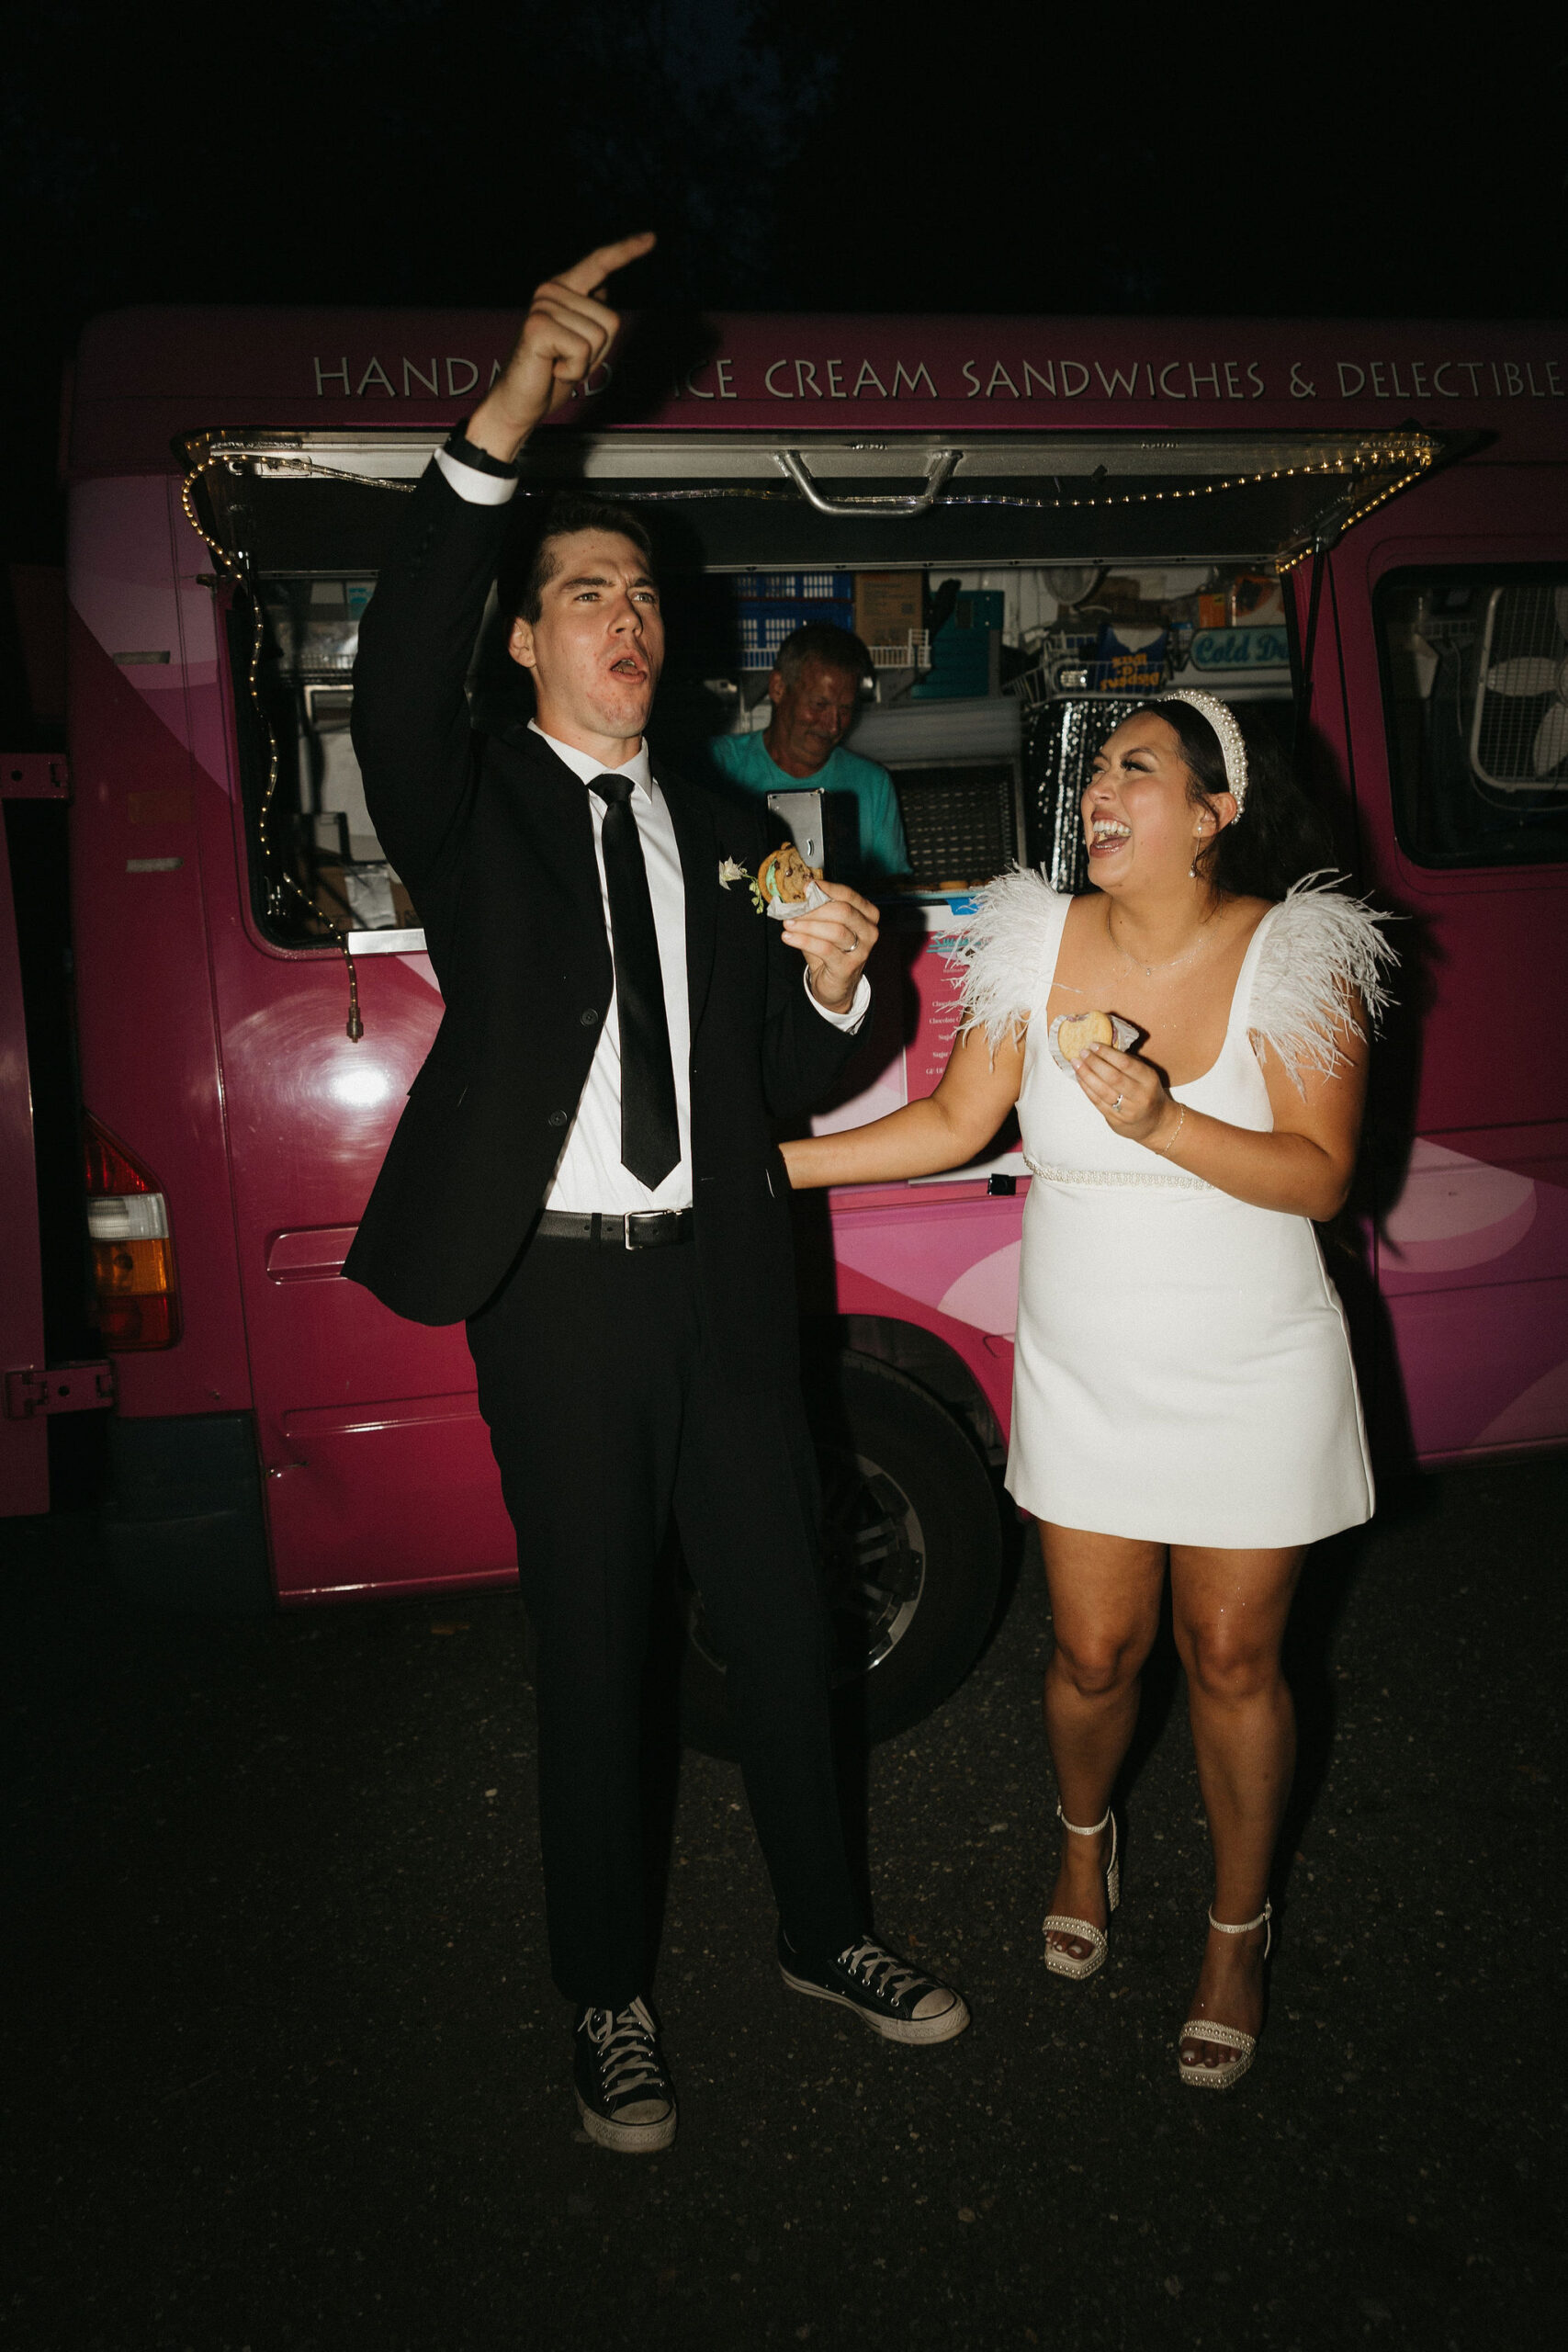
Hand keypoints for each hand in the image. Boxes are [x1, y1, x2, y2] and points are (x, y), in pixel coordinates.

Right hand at [464, 231, 655, 462]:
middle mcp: (551, 290)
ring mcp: (543, 306)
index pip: (599, 262)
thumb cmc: (552, 374)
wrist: (520, 403)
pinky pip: (582, 350)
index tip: (652, 237)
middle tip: (567, 360)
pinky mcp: (539, 327)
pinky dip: (573, 371)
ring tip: (558, 364)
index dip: (626, 250)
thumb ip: (590, 313)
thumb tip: (604, 286)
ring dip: (585, 363)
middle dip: (599, 352)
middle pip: (611, 319)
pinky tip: (553, 369)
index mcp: (563, 289)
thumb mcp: (580, 341)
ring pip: (599, 336)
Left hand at [780, 880, 878, 1013]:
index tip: (805, 887)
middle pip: (843, 911)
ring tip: (787, 923)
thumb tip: (798, 894)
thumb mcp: (825, 926)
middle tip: (793, 908)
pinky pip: (825, 949)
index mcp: (867, 914)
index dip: (826, 889)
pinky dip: (803, 941)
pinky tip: (788, 937)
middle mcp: (869, 931)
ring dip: (807, 925)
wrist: (834, 985)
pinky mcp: (849, 966)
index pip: (848, 895)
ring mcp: (862, 950)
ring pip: (834, 931)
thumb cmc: (829, 950)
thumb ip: (817, 909)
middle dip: (815, 908)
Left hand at [1075, 1043, 1173, 1145]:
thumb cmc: (1147, 1092)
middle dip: (1094, 1063)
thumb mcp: (1146, 1076)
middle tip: (1082, 1052)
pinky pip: (1098, 1102)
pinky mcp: (1116, 1120)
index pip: (1126, 1064)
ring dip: (1086, 1075)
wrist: (1155, 1123)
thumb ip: (1129, 1063)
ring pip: (1103, 1091)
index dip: (1107, 1053)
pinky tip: (1080, 1078)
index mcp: (1149, 1080)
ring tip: (1076, 1063)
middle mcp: (1140, 1096)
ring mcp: (1128, 1110)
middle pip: (1113, 1077)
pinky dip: (1086, 1088)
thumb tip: (1103, 1048)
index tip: (1093, 1044)